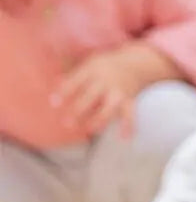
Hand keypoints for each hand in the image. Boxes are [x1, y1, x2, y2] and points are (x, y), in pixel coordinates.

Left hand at [52, 42, 178, 137]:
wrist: (135, 64)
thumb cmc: (105, 65)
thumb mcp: (89, 64)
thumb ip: (73, 75)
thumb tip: (55, 84)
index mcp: (92, 71)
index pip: (76, 81)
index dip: (64, 92)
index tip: (53, 103)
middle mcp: (105, 81)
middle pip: (90, 97)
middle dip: (78, 110)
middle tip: (66, 123)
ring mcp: (118, 92)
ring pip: (109, 107)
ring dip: (99, 119)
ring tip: (89, 129)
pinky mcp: (129, 100)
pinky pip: (129, 114)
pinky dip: (128, 125)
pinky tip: (125, 137)